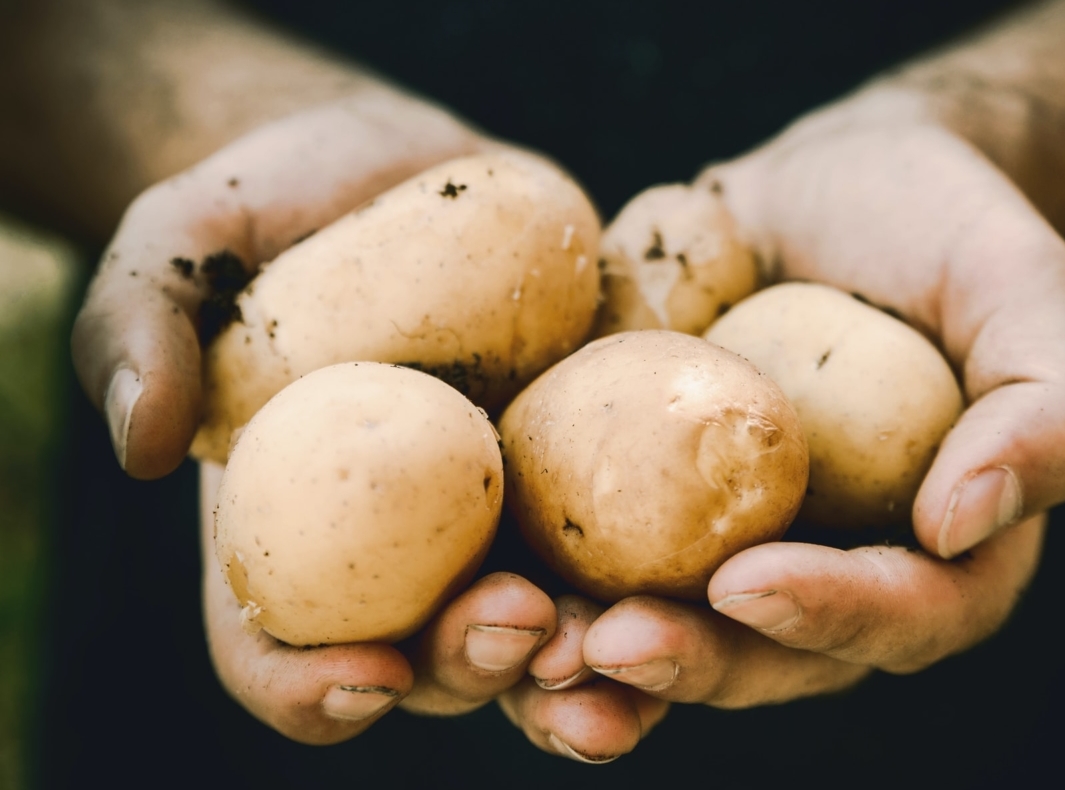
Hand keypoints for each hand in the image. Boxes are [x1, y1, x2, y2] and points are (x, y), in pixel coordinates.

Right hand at [75, 90, 665, 754]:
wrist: (395, 168)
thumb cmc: (272, 212)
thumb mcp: (182, 244)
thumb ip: (137, 326)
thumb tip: (144, 442)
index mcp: (288, 537)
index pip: (277, 654)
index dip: (310, 689)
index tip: (368, 674)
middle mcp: (400, 557)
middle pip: (432, 661)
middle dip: (478, 667)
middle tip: (522, 623)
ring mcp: (500, 522)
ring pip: (545, 634)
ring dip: (591, 663)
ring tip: (629, 639)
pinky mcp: (586, 470)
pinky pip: (630, 543)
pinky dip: (666, 574)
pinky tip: (712, 569)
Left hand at [570, 86, 1064, 714]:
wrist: (826, 187)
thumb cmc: (938, 230)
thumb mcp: (1020, 288)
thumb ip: (1047, 407)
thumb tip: (967, 522)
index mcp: (935, 553)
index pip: (899, 616)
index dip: (830, 616)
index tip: (752, 582)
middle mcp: (824, 572)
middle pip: (767, 658)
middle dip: (691, 663)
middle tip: (615, 645)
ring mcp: (723, 547)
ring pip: (665, 642)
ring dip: (592, 670)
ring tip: (532, 651)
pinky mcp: (636, 506)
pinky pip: (584, 569)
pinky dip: (533, 591)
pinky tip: (478, 592)